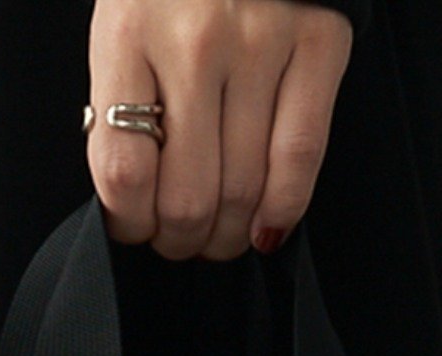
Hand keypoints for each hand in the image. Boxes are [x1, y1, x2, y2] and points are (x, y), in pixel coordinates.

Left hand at [87, 0, 351, 260]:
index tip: (135, 229)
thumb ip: (121, 105)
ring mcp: (264, 41)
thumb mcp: (123, 27)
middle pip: (187, 196)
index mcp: (129, 32)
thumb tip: (137, 204)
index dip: (128, 224)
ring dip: (227, 237)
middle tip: (180, 242)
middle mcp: (197, 39)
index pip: (123, 172)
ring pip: (243, 190)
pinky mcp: (320, 42)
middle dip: (179, 241)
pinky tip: (265, 228)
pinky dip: (281, 210)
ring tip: (219, 237)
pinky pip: (301, 158)